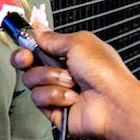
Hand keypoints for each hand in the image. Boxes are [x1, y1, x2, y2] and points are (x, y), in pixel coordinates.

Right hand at [10, 27, 136, 139]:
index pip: (36, 47)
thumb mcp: (78, 42)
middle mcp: (60, 72)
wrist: (115, 103)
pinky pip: (38, 98)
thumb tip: (37, 30)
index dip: (27, 45)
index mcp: (68, 54)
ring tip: (71, 82)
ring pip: (31, 80)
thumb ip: (52, 37)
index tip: (25, 45)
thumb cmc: (106, 72)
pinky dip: (55, 95)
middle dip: (25, 59)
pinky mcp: (53, 108)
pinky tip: (72, 97)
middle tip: (29, 59)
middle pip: (26, 63)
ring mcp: (56, 90)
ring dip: (50, 78)